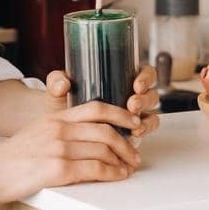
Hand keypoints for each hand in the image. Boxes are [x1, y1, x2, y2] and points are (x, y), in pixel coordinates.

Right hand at [0, 97, 143, 201]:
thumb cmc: (12, 158)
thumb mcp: (36, 131)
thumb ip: (60, 129)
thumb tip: (88, 135)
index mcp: (55, 118)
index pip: (96, 108)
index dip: (120, 114)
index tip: (133, 122)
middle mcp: (59, 129)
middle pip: (105, 131)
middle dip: (126, 143)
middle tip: (135, 153)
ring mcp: (59, 149)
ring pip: (103, 150)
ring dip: (122, 160)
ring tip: (128, 167)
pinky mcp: (57, 170)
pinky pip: (94, 169)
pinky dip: (111, 173)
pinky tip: (117, 176)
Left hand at [38, 66, 162, 141]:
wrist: (60, 135)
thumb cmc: (63, 108)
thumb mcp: (58, 93)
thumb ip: (56, 82)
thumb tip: (63, 82)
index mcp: (120, 79)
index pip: (144, 73)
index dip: (146, 77)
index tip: (136, 84)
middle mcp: (131, 97)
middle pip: (151, 94)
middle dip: (145, 99)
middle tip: (132, 104)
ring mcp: (133, 117)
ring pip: (152, 114)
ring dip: (147, 119)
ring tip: (135, 126)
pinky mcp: (131, 134)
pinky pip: (145, 132)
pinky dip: (143, 133)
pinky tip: (134, 136)